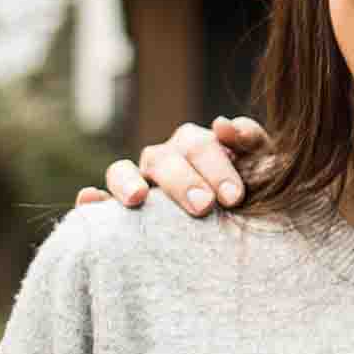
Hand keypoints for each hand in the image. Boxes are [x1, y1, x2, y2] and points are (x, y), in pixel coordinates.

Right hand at [73, 116, 272, 215]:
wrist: (246, 228)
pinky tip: (89, 201)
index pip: (200, 145)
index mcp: (197, 145)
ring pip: (122, 170)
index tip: (234, 198)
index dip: (217, 168)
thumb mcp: (263, 167)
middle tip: (204, 207)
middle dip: (184, 181)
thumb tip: (223, 124)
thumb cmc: (253, 193)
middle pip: (165, 159)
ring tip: (138, 199)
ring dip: (127, 182)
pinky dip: (92, 199)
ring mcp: (139, 181)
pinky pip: (98, 201)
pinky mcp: (119, 208)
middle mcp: (165, 159)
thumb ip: (251, 141)